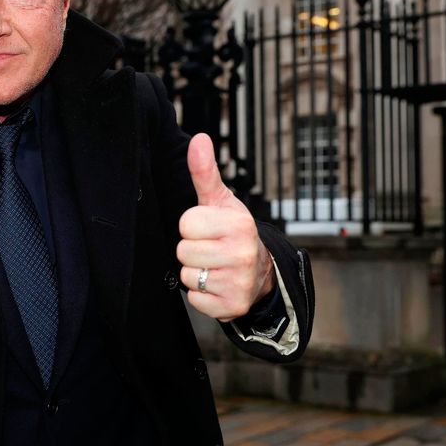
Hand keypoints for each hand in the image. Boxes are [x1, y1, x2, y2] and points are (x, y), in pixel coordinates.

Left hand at [176, 133, 273, 321]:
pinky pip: (195, 300)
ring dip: (196, 272)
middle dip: (192, 249)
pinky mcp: (233, 306)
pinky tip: (217, 284)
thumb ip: (204, 172)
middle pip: (184, 250)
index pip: (186, 224)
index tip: (208, 228)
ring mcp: (240, 282)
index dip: (192, 226)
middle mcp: (243, 253)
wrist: (261, 271)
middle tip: (211, 248)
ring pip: (188, 275)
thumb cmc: (232, 231)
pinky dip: (202, 295)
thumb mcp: (219, 201)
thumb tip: (198, 139)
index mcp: (239, 224)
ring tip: (214, 265)